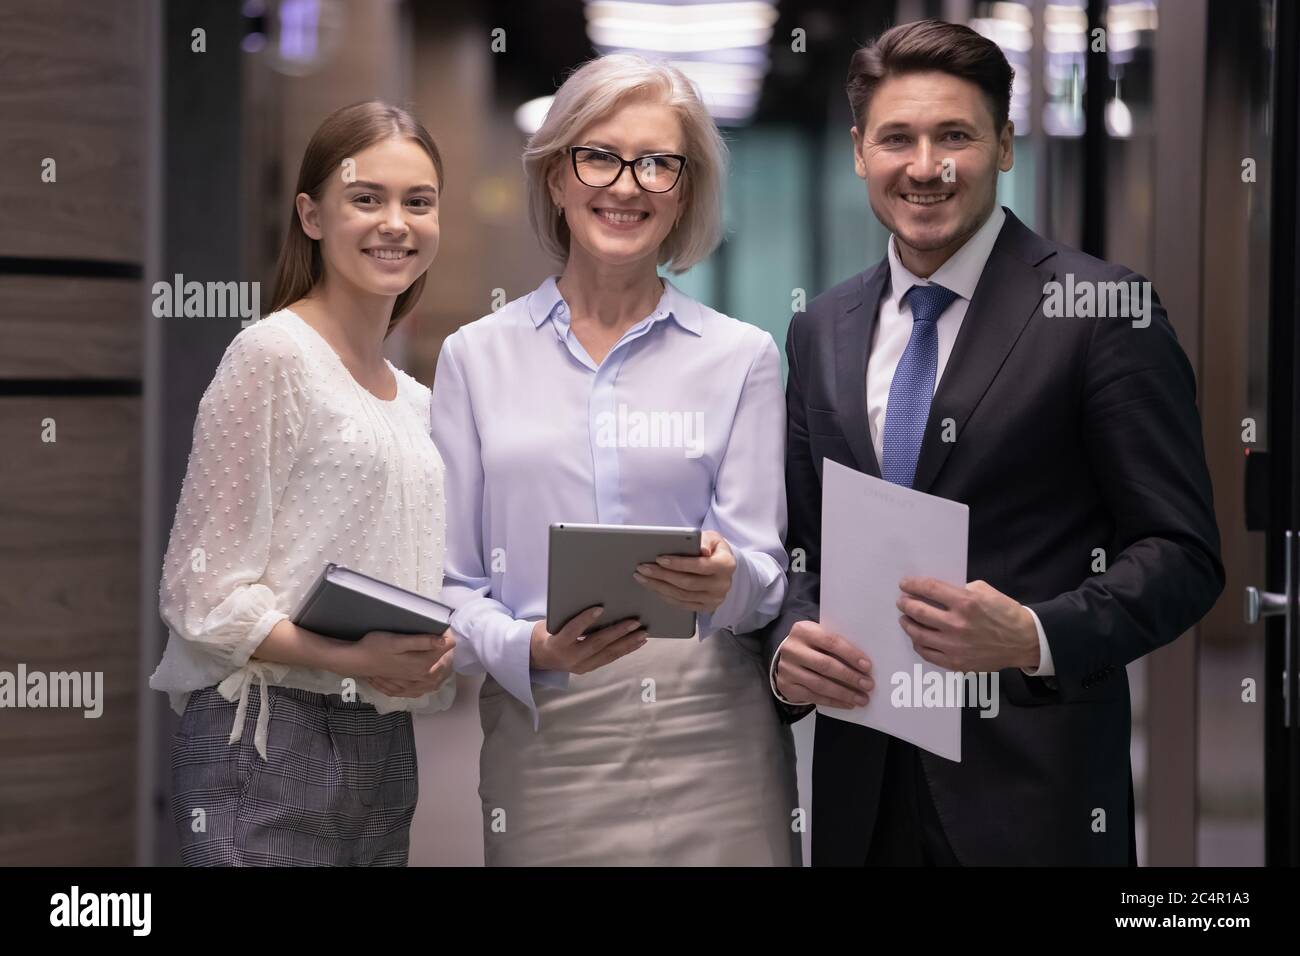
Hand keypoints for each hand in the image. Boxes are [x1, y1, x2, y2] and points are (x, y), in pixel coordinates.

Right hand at [349, 629, 454, 688]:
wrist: (355, 661)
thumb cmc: (375, 647)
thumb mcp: (398, 641)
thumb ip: (421, 642)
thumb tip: (444, 642)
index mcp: (422, 664)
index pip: (446, 649)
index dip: (446, 636)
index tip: (442, 627)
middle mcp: (420, 677)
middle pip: (444, 666)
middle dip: (446, 653)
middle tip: (441, 640)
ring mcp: (411, 684)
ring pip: (435, 681)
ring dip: (440, 670)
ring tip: (438, 658)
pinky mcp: (402, 688)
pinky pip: (421, 690)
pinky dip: (427, 684)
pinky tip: (425, 677)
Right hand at [530, 607, 647, 674]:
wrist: (539, 657)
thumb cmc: (547, 632)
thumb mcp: (550, 623)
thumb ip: (568, 616)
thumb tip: (595, 602)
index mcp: (557, 643)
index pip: (572, 630)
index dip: (585, 620)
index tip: (600, 608)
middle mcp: (570, 657)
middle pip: (597, 644)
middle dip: (618, 632)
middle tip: (635, 622)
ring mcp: (581, 666)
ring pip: (608, 654)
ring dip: (627, 643)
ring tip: (643, 633)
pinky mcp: (589, 668)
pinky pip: (610, 658)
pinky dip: (625, 649)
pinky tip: (637, 643)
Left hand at [633, 530, 735, 613]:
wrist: (723, 567)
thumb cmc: (714, 549)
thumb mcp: (713, 538)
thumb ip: (706, 540)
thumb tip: (702, 549)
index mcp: (726, 565)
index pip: (700, 566)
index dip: (678, 563)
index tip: (659, 559)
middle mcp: (722, 585)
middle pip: (687, 583)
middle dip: (662, 575)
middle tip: (643, 568)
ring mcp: (714, 599)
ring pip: (682, 595)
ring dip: (659, 587)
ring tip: (642, 577)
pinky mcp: (706, 608)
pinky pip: (682, 604)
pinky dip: (665, 596)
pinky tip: (653, 587)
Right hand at [774, 620, 873, 707]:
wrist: (788, 658)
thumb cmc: (812, 647)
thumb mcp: (820, 638)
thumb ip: (837, 646)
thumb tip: (864, 665)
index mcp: (804, 630)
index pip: (830, 642)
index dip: (851, 654)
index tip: (868, 667)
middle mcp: (792, 649)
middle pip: (825, 665)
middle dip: (850, 676)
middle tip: (868, 685)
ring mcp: (788, 669)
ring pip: (820, 684)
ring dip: (844, 693)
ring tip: (861, 698)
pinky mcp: (787, 686)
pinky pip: (813, 697)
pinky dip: (833, 702)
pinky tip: (847, 703)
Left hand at [896, 578, 1038, 671]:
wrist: (1024, 641)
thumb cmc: (1005, 613)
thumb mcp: (985, 591)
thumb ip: (960, 590)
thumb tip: (937, 593)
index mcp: (966, 602)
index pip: (929, 589)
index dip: (912, 585)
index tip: (904, 584)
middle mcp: (957, 624)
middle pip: (919, 612)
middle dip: (905, 604)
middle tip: (902, 601)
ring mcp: (955, 646)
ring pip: (919, 635)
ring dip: (908, 624)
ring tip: (905, 618)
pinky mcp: (957, 663)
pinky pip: (928, 654)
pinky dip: (918, 644)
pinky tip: (917, 638)